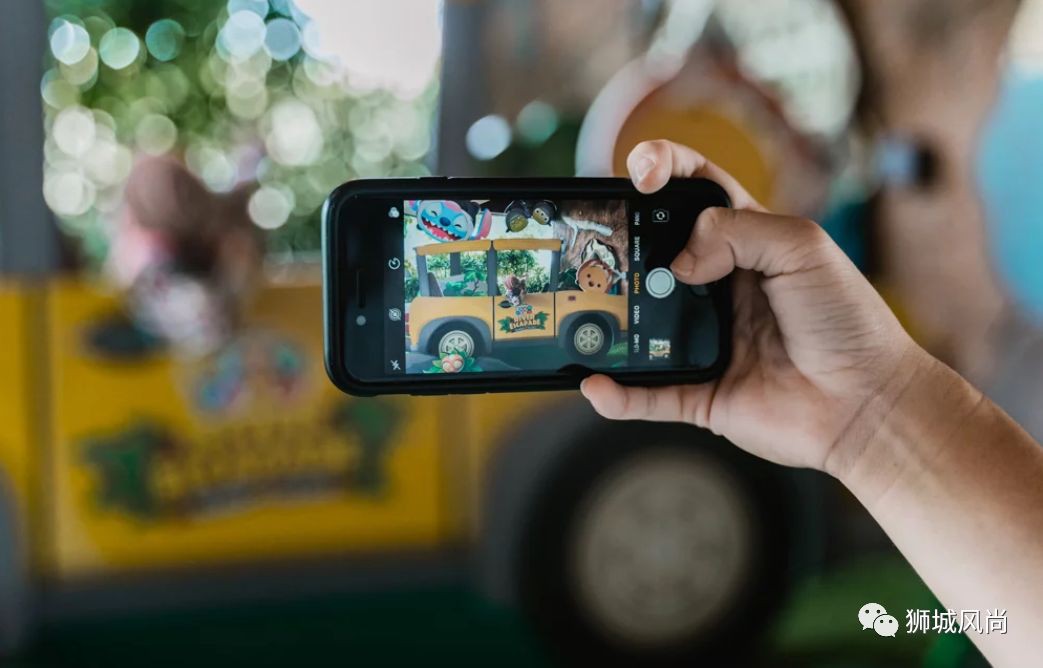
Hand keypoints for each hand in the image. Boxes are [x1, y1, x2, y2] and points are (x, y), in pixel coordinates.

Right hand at [582, 140, 930, 472]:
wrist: (869, 403)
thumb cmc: (847, 320)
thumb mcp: (802, 247)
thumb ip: (736, 230)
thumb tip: (677, 261)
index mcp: (746, 242)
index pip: (694, 190)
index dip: (663, 169)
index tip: (641, 173)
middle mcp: (718, 288)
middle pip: (654, 254)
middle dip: (624, 243)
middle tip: (603, 244)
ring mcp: (705, 341)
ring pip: (641, 325)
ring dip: (611, 317)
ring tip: (588, 309)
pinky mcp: (701, 394)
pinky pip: (648, 395)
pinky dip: (618, 394)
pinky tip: (594, 384)